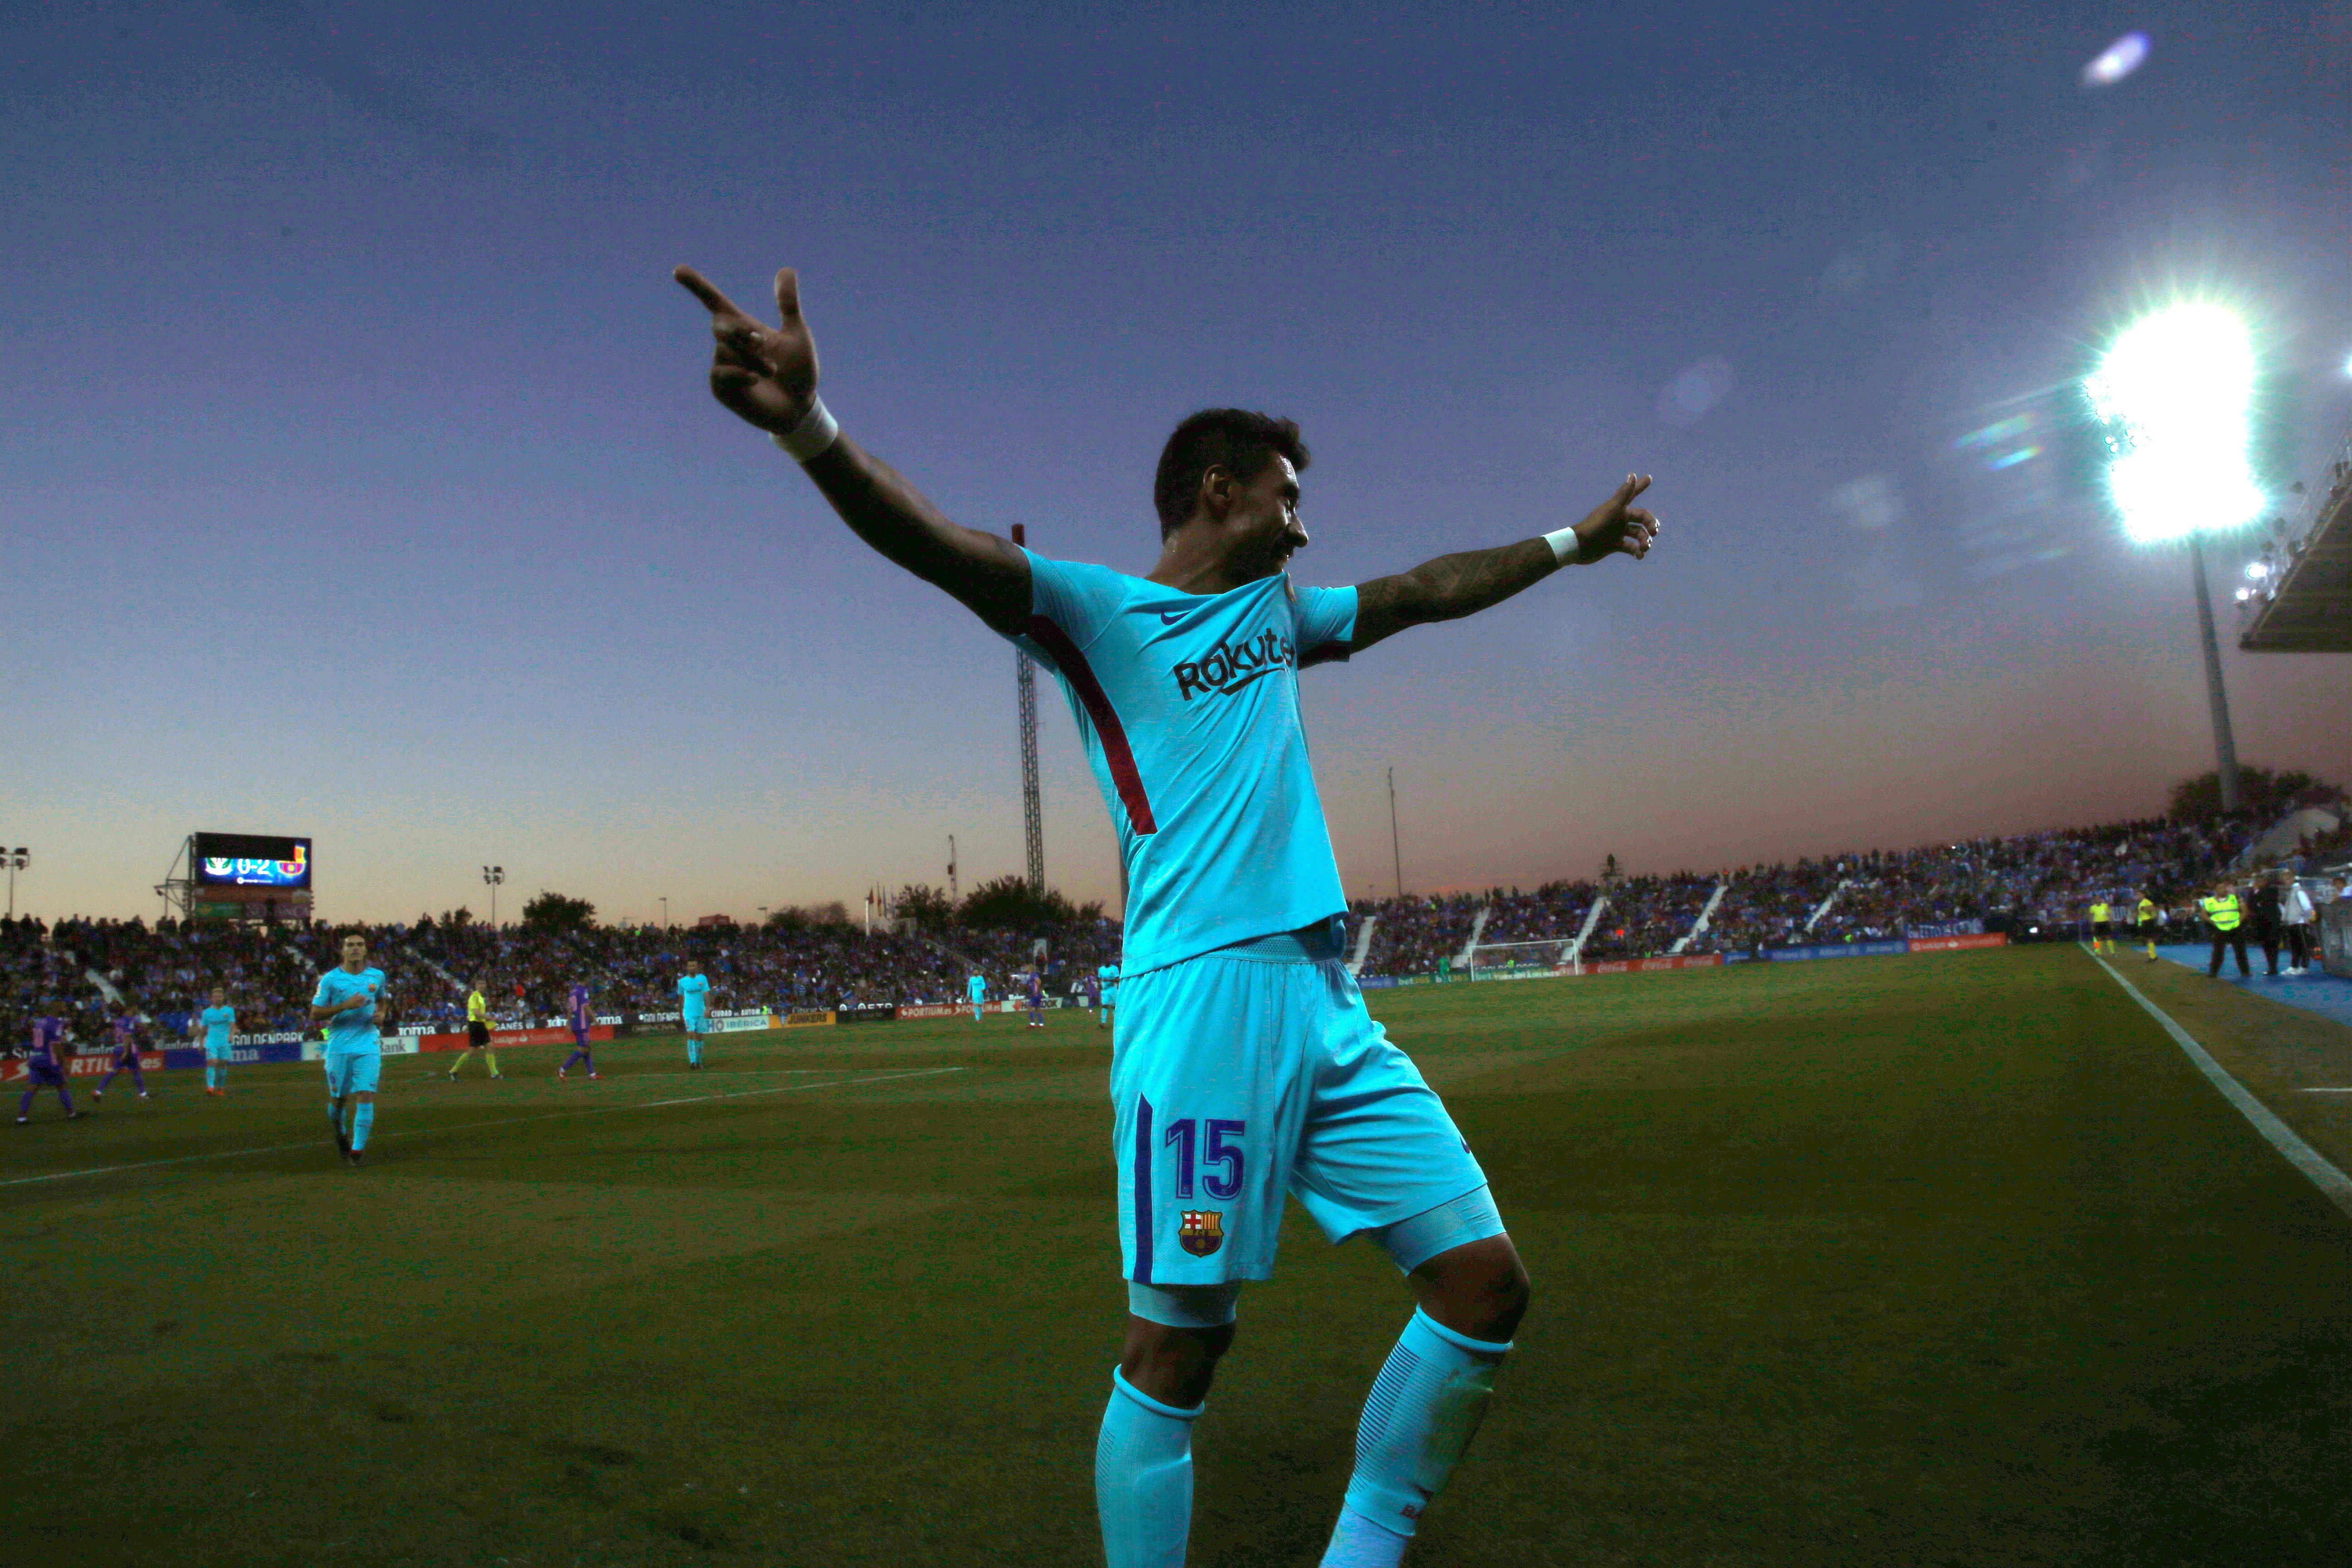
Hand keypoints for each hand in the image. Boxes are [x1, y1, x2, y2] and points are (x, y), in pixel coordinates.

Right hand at [673, 265, 819, 433]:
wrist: (800, 407)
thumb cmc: (798, 371)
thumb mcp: (797, 333)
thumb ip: (788, 304)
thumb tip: (786, 269)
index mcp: (744, 328)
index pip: (713, 302)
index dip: (696, 286)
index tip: (678, 270)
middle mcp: (728, 345)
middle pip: (722, 326)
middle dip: (742, 333)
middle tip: (762, 342)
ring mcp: (722, 366)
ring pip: (727, 352)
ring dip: (753, 359)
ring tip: (772, 370)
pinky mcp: (720, 388)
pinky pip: (721, 373)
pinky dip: (740, 373)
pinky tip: (754, 379)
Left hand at [1573, 473, 1660, 562]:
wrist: (1579, 546)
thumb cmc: (1595, 525)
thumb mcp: (1612, 510)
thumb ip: (1623, 494)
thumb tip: (1632, 474)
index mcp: (1619, 508)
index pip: (1632, 493)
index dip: (1640, 485)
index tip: (1648, 477)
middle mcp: (1620, 518)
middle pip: (1642, 518)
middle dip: (1651, 524)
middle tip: (1654, 531)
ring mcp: (1618, 532)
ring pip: (1638, 534)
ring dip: (1645, 541)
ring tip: (1644, 548)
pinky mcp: (1615, 545)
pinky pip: (1631, 547)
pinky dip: (1637, 552)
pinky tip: (1639, 556)